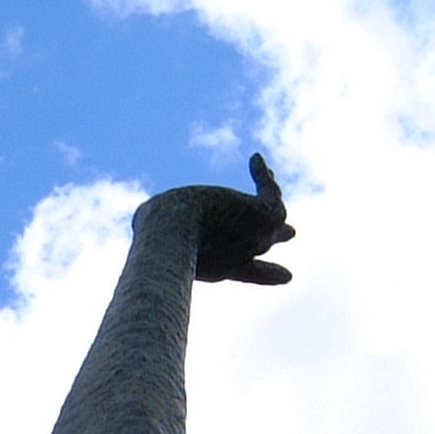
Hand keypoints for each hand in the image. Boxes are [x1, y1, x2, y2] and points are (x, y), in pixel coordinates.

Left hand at [146, 153, 296, 285]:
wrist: (175, 232)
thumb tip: (143, 216)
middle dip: (280, 235)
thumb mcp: (154, 230)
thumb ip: (153, 225)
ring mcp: (256, 236)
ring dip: (272, 195)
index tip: (286, 275)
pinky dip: (264, 175)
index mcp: (223, 267)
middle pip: (268, 244)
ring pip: (277, 217)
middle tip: (291, 232)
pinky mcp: (262, 214)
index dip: (268, 274)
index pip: (250, 271)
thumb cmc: (157, 237)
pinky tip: (255, 158)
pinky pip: (271, 192)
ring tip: (268, 175)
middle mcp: (244, 254)